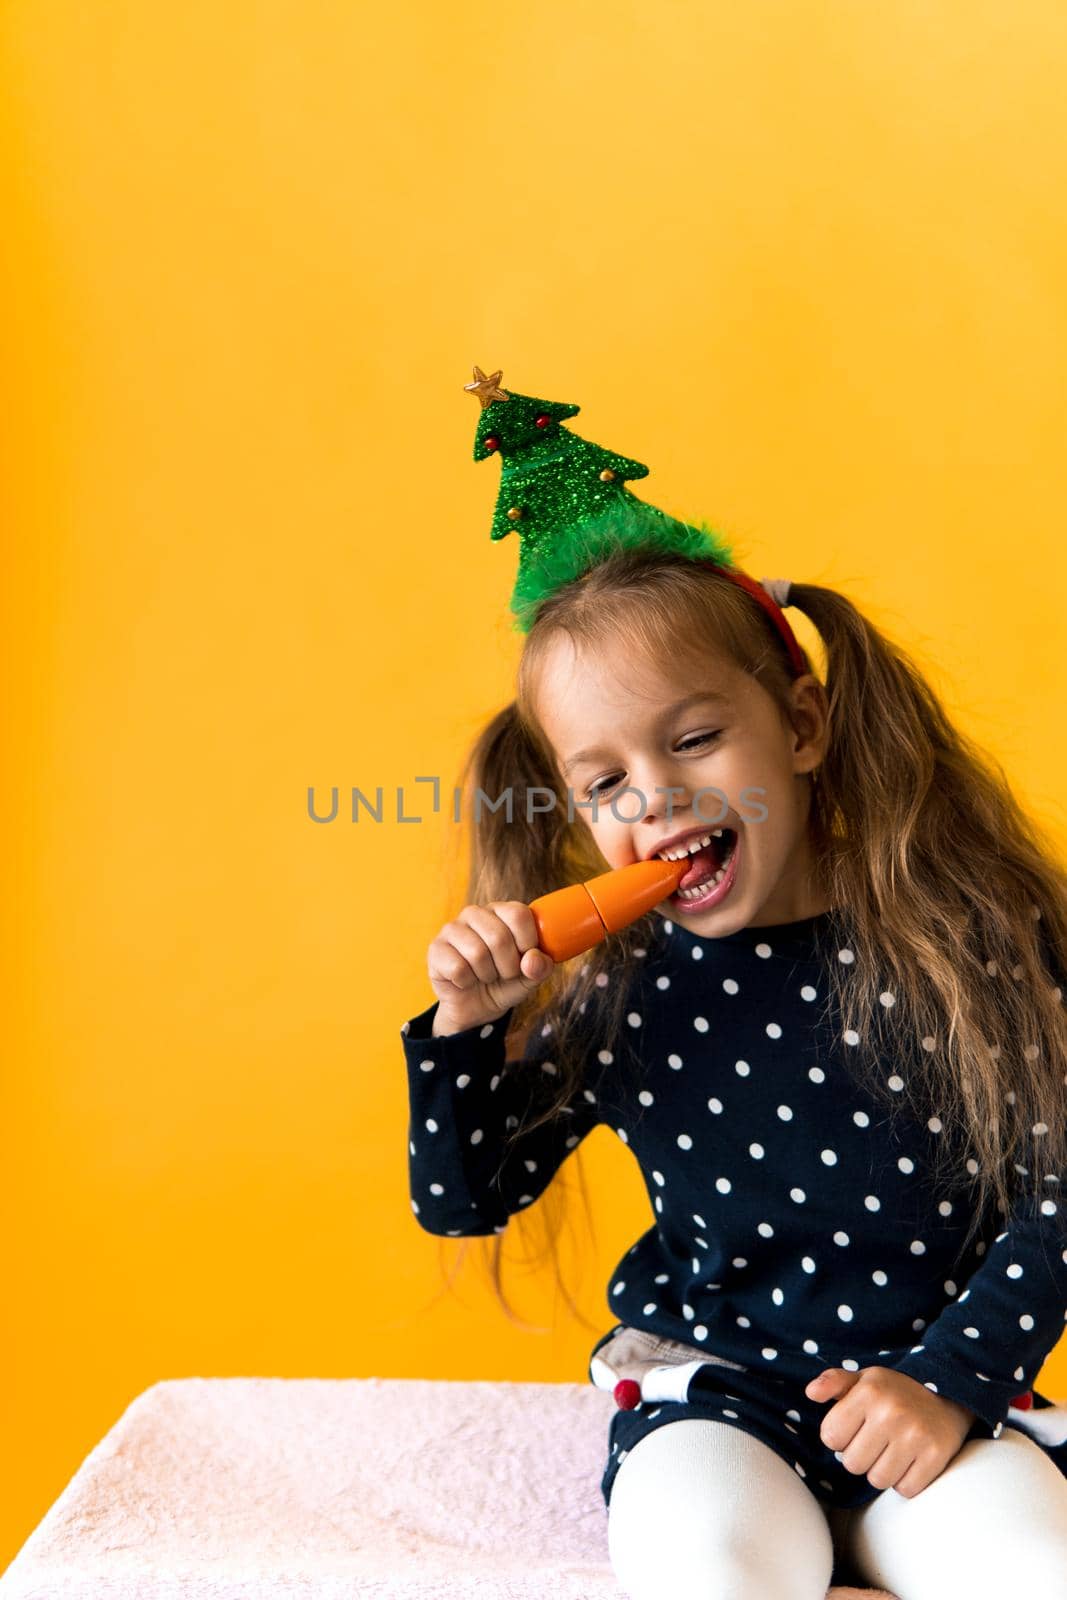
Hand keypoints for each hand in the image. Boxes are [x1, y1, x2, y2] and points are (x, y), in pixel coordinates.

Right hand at [428, 901, 555, 1035]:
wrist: (476, 1007)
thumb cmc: (505, 983)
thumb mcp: (531, 977)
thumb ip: (540, 966)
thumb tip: (532, 959)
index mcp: (502, 911)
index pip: (518, 915)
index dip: (528, 943)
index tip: (526, 960)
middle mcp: (475, 913)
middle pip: (499, 937)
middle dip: (508, 966)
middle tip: (504, 974)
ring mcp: (452, 928)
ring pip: (477, 952)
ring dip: (487, 975)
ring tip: (485, 976)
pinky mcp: (436, 948)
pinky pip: (457, 967)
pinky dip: (467, 982)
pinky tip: (466, 980)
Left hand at [804, 1365, 976, 1496]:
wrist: (950, 1393)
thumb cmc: (896, 1391)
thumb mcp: (865, 1379)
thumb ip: (833, 1382)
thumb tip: (811, 1392)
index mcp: (868, 1391)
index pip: (830, 1436)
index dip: (839, 1437)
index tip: (854, 1429)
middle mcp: (891, 1412)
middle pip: (852, 1464)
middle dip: (860, 1456)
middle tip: (876, 1442)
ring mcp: (915, 1435)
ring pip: (878, 1480)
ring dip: (882, 1471)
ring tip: (892, 1451)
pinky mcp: (936, 1456)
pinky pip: (906, 1489)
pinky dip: (906, 1481)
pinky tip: (911, 1461)